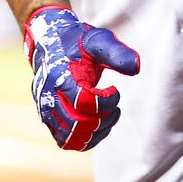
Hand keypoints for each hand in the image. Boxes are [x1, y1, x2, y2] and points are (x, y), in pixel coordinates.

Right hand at [23, 5, 140, 150]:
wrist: (49, 43)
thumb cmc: (76, 43)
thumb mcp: (97, 40)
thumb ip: (116, 52)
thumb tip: (136, 67)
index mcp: (60, 76)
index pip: (84, 102)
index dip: (106, 102)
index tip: (115, 90)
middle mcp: (49, 96)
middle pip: (78, 124)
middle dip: (103, 120)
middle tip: (114, 108)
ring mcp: (46, 109)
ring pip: (72, 137)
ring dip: (96, 132)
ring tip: (107, 116)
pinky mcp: (48, 118)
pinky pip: (65, 141)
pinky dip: (85, 139)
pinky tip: (98, 124)